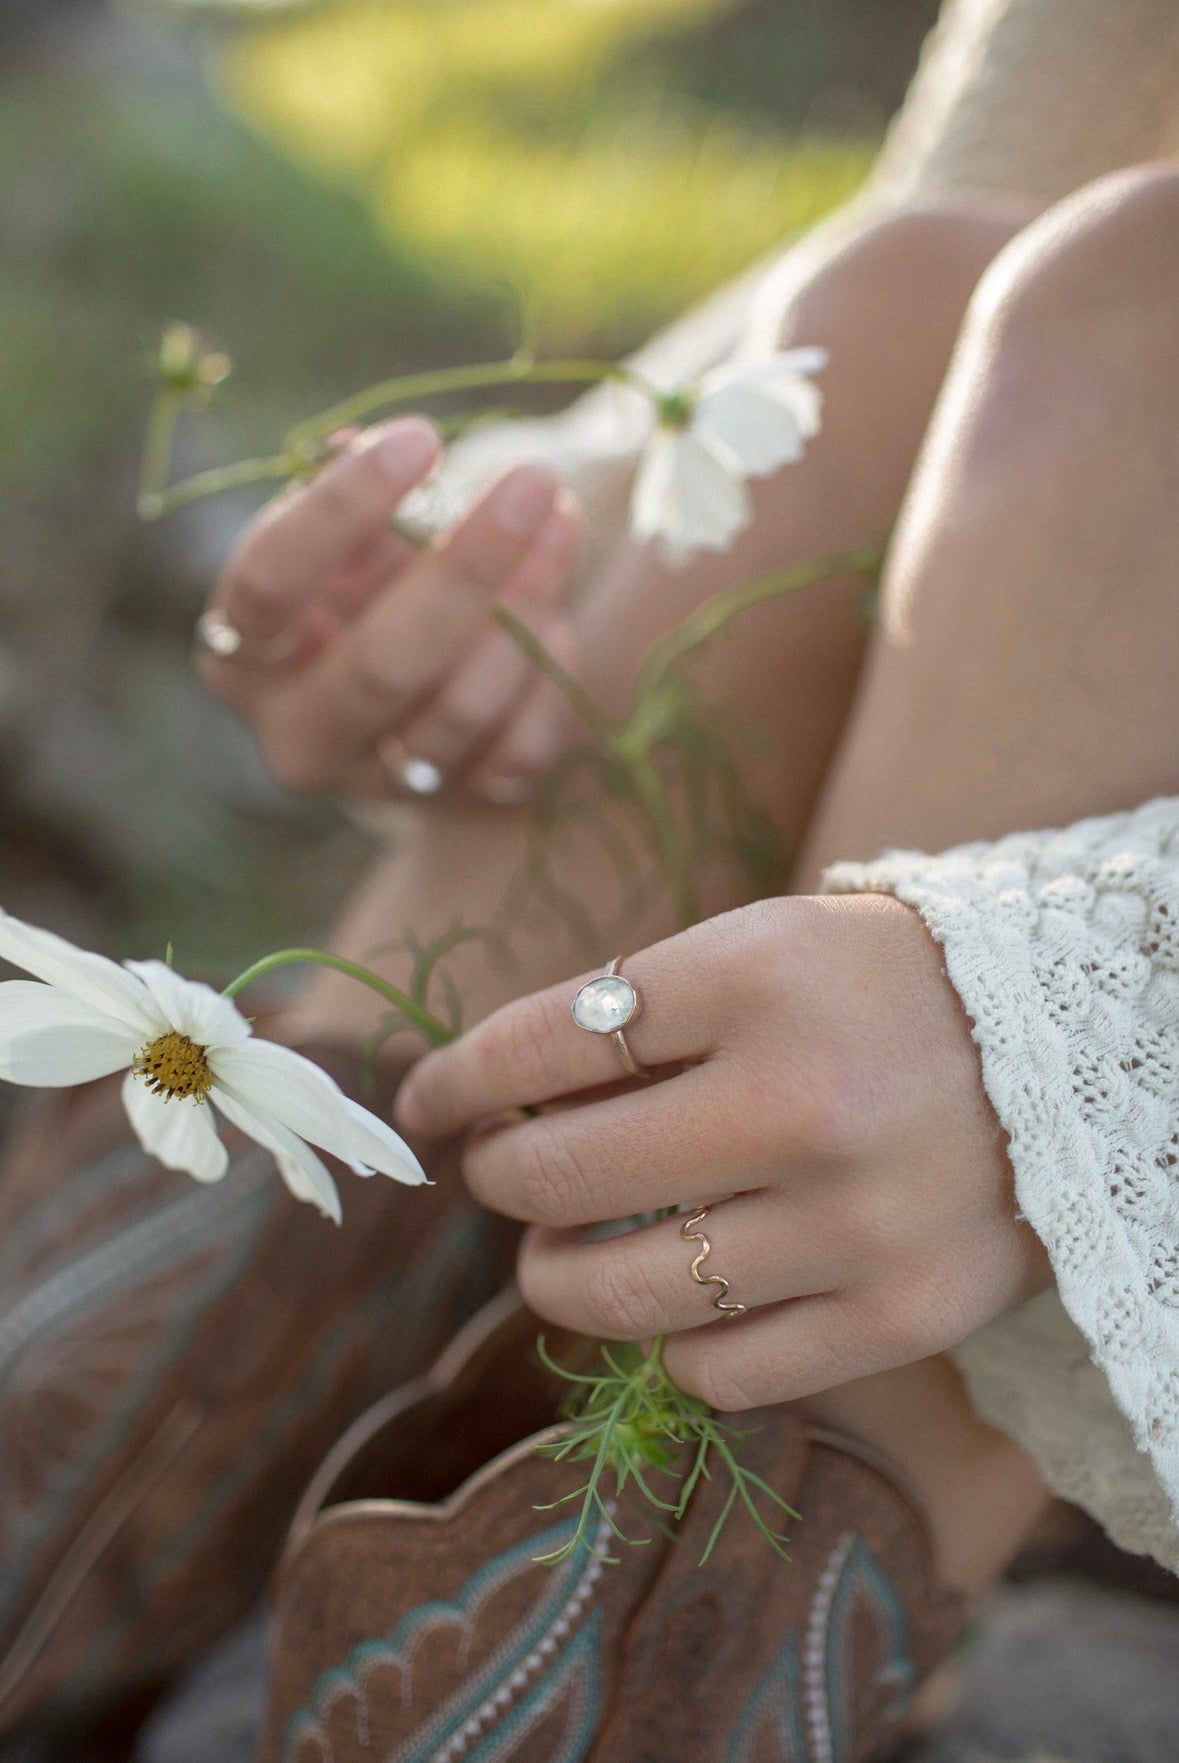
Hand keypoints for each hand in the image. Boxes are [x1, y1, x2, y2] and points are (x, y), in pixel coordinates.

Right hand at [199, 418, 580, 800]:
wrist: (421, 690)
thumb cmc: (369, 585)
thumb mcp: (348, 537)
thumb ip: (357, 496)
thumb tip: (364, 446)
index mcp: (242, 655)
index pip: (270, 585)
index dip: (340, 510)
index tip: (418, 439)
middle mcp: (298, 734)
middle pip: (381, 665)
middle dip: (466, 567)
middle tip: (531, 481)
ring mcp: (378, 782)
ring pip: (459, 709)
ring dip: (523, 610)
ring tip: (559, 522)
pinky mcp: (455, 804)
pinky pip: (517, 751)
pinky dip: (547, 679)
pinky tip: (557, 619)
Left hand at [396, 894, 1051, 1409]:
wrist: (1068, 1053)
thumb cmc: (878, 991)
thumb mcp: (760, 951)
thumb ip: (633, 1016)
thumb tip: (488, 1099)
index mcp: (759, 979)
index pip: (542, 1044)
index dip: (455, 1080)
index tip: (426, 1101)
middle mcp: (804, 1102)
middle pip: (555, 1176)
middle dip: (495, 1176)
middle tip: (500, 1169)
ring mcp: (855, 1223)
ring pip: (617, 1295)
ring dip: (551, 1275)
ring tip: (554, 1253)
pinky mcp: (901, 1315)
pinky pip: (717, 1371)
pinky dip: (672, 1342)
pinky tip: (681, 1298)